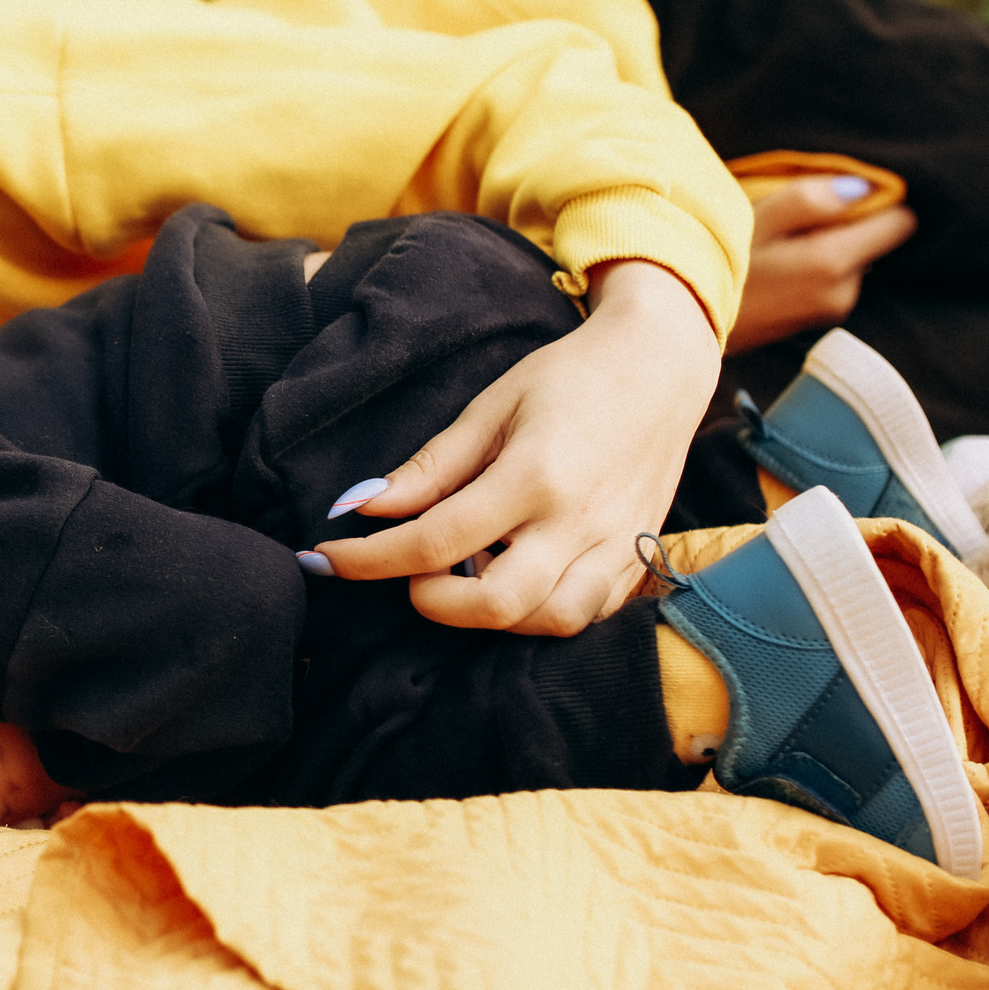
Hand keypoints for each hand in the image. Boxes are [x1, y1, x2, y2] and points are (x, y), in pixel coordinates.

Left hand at [308, 259, 720, 634]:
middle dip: (434, 602)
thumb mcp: (491, 407)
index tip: (327, 558)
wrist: (662, 367)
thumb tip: (361, 506)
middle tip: (412, 572)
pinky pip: (585, 615)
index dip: (370, 558)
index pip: (436, 540)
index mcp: (536, 474)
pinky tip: (513, 580)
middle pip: (496, 604)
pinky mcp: (636, 560)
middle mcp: (580, 520)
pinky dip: (539, 613)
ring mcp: (616, 546)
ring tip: (466, 573)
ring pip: (547, 622)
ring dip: (490, 616)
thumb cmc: (570, 377)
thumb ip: (431, 466)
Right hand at [729, 179, 915, 353]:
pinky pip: (831, 278)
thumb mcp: (757, 218)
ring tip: (775, 242)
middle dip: (843, 223)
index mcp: (833, 263)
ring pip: (850, 258)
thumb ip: (814, 198)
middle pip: (873, 240)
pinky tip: (773, 265)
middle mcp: (843, 293)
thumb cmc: (714, 264)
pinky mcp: (815, 320)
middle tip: (790, 221)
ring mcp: (830, 311)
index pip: (900, 222)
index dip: (876, 200)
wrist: (682, 325)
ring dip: (822, 243)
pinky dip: (810, 265)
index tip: (839, 194)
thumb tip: (864, 188)